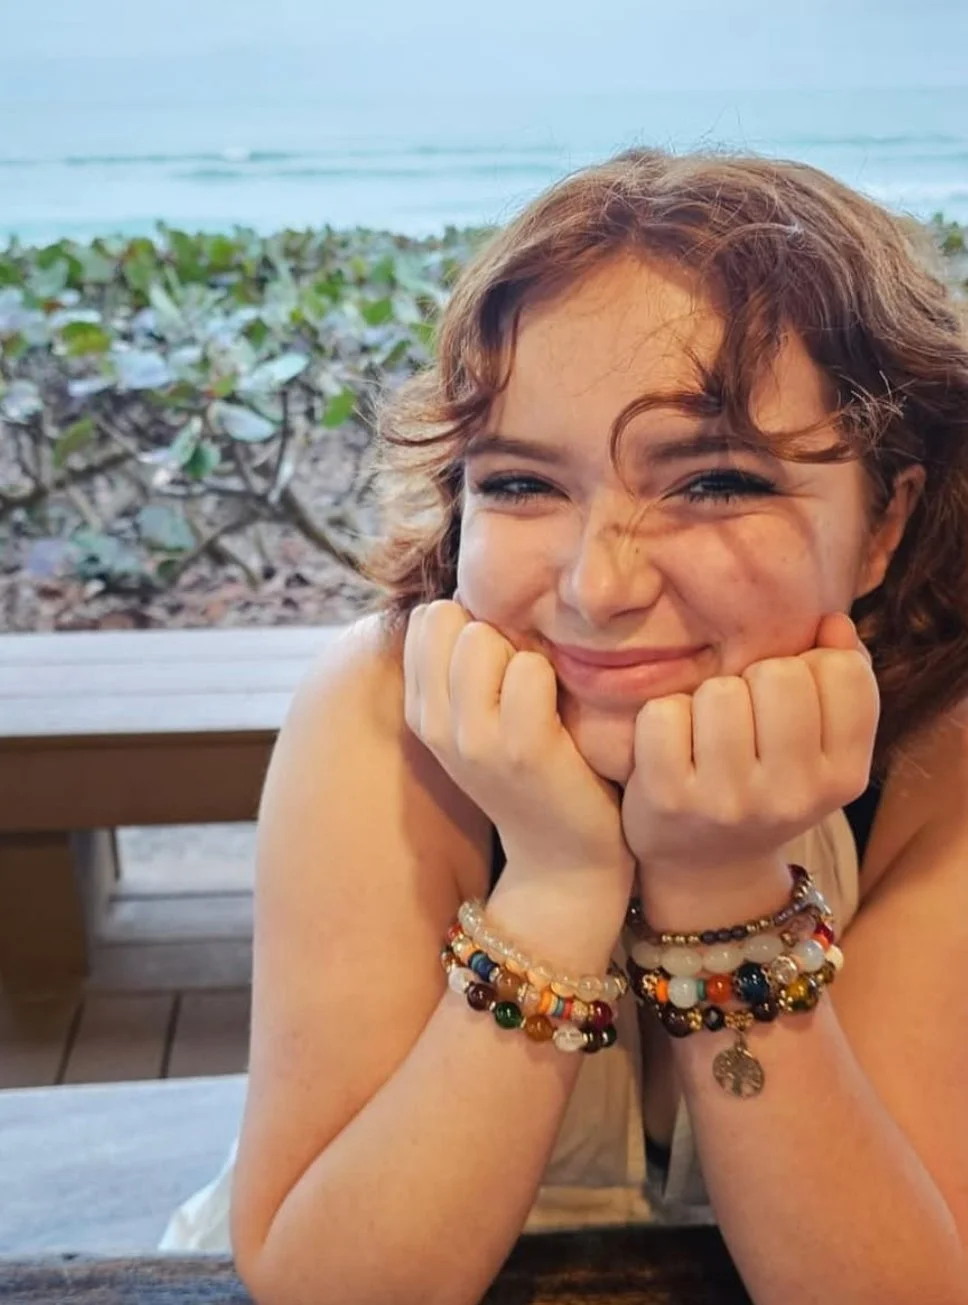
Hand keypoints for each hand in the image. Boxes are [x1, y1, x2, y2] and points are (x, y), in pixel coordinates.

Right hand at [403, 597, 633, 891]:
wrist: (566, 854)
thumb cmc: (533, 768)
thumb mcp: (479, 718)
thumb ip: (461, 665)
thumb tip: (462, 592)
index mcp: (422, 712)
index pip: (425, 619)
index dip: (470, 623)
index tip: (499, 662)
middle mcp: (436, 726)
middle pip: (451, 620)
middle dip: (496, 634)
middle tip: (525, 682)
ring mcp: (475, 739)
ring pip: (484, 639)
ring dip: (525, 656)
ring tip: (543, 700)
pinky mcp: (523, 750)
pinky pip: (532, 670)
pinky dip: (554, 679)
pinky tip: (562, 714)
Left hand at [620, 613, 878, 880]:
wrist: (707, 870)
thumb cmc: (766, 783)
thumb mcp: (819, 746)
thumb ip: (840, 675)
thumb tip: (831, 623)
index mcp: (844, 776)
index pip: (843, 672)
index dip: (811, 665)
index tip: (791, 698)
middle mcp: (794, 794)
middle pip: (780, 673)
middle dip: (756, 679)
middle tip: (744, 717)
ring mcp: (731, 800)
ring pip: (721, 690)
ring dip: (707, 699)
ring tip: (708, 733)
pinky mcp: (670, 799)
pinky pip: (665, 712)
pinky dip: (662, 718)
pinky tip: (672, 747)